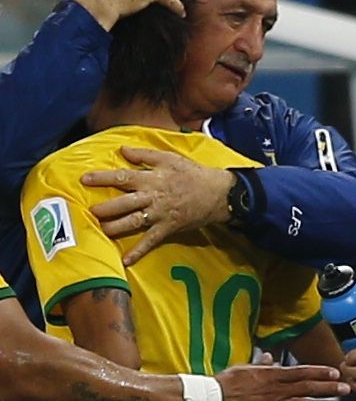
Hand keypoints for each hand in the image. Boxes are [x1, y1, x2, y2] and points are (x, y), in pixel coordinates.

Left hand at [81, 147, 234, 264]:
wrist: (216, 192)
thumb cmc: (191, 173)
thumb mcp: (169, 157)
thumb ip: (144, 154)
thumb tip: (122, 150)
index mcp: (151, 178)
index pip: (122, 177)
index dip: (102, 178)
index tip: (85, 179)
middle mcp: (152, 196)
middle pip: (124, 202)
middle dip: (105, 207)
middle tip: (89, 211)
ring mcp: (159, 214)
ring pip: (133, 221)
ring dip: (115, 227)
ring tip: (100, 230)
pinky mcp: (168, 228)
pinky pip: (151, 241)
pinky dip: (139, 251)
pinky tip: (125, 260)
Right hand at [216, 363, 349, 400]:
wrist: (217, 396)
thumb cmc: (229, 383)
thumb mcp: (245, 368)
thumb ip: (261, 364)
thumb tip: (269, 357)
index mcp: (271, 375)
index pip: (300, 372)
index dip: (318, 372)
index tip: (334, 371)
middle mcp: (276, 389)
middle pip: (307, 387)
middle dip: (327, 386)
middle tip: (345, 386)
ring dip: (320, 400)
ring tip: (336, 399)